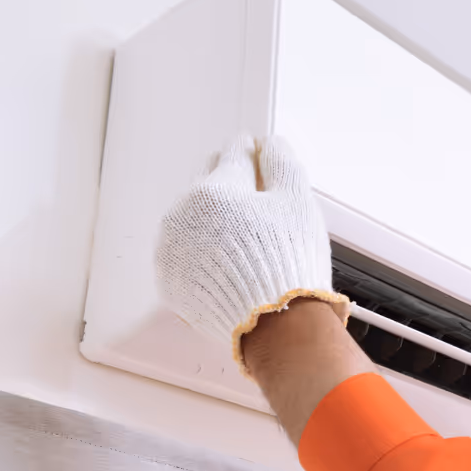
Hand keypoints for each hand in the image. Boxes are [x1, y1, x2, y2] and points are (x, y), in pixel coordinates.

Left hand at [156, 133, 348, 376]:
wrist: (275, 324)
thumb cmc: (288, 266)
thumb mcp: (298, 203)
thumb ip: (282, 164)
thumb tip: (271, 145)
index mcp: (214, 189)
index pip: (233, 155)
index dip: (252, 154)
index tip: (259, 154)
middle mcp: (184, 215)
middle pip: (210, 188)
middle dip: (232, 190)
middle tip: (259, 206)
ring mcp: (173, 251)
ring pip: (195, 224)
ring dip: (216, 225)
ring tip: (249, 245)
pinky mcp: (171, 283)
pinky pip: (188, 259)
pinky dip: (205, 258)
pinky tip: (232, 268)